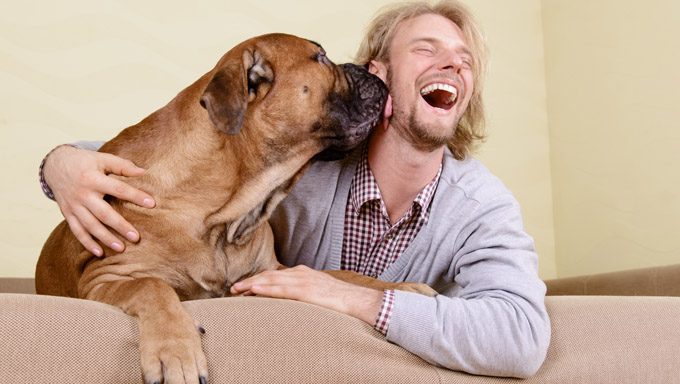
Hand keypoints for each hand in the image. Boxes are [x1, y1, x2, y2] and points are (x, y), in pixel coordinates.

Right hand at [43, 145, 155, 255]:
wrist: (54, 165)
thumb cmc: (84, 162)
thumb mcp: (102, 158)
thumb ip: (122, 166)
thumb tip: (143, 172)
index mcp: (93, 179)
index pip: (118, 189)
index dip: (135, 196)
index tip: (152, 204)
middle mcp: (82, 194)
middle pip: (103, 213)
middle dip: (120, 226)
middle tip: (136, 237)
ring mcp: (73, 206)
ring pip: (90, 225)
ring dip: (105, 238)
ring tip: (121, 248)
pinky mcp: (67, 213)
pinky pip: (77, 231)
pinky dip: (87, 243)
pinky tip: (100, 253)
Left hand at [230, 265, 383, 324]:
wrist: (357, 300)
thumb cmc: (339, 299)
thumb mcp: (318, 292)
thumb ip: (303, 292)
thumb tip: (292, 300)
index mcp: (303, 273)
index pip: (275, 274)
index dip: (258, 280)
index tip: (244, 287)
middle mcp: (301, 273)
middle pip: (269, 275)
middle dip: (250, 281)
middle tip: (233, 289)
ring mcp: (303, 281)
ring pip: (272, 280)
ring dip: (252, 284)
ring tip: (237, 290)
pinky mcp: (306, 291)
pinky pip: (282, 289)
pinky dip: (266, 288)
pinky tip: (254, 290)